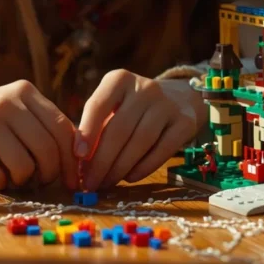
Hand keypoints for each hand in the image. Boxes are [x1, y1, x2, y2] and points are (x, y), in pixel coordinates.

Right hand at [0, 80, 77, 189]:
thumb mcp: (16, 108)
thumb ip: (43, 124)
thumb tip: (79, 159)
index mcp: (25, 93)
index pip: (62, 128)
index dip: (72, 159)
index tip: (73, 179)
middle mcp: (8, 103)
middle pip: (47, 149)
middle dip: (49, 173)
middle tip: (42, 181)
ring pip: (24, 165)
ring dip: (24, 180)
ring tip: (15, 176)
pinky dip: (1, 183)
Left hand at [76, 70, 198, 190]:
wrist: (178, 99)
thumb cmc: (132, 109)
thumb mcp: (113, 107)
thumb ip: (96, 129)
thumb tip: (80, 165)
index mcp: (120, 79)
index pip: (98, 105)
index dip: (87, 133)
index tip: (78, 157)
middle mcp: (145, 88)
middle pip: (119, 128)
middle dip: (102, 161)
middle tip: (91, 182)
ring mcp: (168, 104)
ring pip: (140, 141)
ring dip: (120, 167)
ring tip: (107, 183)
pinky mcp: (186, 122)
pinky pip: (162, 150)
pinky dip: (144, 167)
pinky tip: (130, 178)